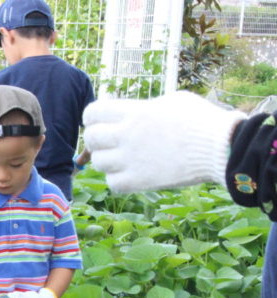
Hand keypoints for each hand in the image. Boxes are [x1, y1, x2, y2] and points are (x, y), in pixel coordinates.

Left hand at [83, 91, 245, 192]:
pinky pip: (112, 183)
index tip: (99, 122)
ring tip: (122, 158)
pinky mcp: (140, 181)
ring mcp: (132, 159)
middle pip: (90, 138)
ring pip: (98, 162)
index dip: (93, 117)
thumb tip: (131, 112)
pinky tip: (130, 174)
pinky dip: (117, 179)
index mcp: (135, 111)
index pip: (93, 112)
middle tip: (108, 142)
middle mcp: (128, 134)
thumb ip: (145, 107)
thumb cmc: (201, 120)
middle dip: (96, 139)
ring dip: (107, 160)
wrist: (220, 147)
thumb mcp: (172, 101)